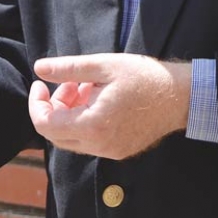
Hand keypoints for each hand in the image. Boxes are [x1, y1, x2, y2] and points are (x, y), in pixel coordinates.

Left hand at [29, 54, 190, 159]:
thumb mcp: (104, 65)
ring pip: (73, 138)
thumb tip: (39, 69)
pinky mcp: (119, 151)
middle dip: (54, 107)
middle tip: (69, 83)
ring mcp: (110, 151)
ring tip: (87, 87)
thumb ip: (68, 69)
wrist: (180, 97)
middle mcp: (100, 145)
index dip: (36, 103)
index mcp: (94, 125)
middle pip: (56, 134)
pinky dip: (84, 121)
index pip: (45, 124)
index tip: (40, 84)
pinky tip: (98, 99)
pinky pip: (90, 141)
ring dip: (70, 113)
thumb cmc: (144, 77)